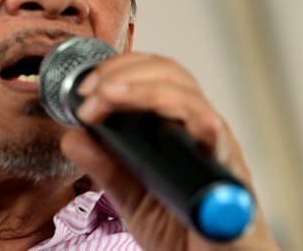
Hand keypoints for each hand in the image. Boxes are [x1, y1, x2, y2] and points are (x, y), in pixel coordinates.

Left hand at [60, 53, 279, 250]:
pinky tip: (180, 118)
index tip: (85, 88)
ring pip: (191, 99)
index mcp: (175, 128)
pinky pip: (220, 142)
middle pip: (171, 76)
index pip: (153, 75)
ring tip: (110, 96)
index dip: (118, 70)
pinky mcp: (230, 178)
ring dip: (146, 91)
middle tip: (91, 92)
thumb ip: (105, 167)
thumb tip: (72, 136)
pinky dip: (202, 125)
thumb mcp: (132, 196)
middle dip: (126, 73)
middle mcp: (199, 131)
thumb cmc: (183, 232)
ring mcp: (217, 150)